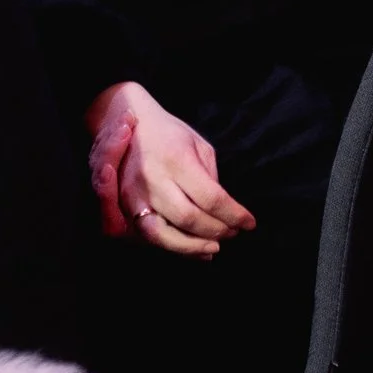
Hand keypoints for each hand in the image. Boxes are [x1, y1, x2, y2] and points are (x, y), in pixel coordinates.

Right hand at [85, 82, 255, 258]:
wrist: (128, 122)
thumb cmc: (168, 132)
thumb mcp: (198, 144)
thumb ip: (210, 177)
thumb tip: (222, 210)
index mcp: (177, 159)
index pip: (211, 198)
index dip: (234, 215)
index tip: (249, 223)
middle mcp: (154, 179)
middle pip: (190, 219)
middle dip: (217, 231)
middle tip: (233, 234)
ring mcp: (135, 195)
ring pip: (164, 235)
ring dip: (193, 247)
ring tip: (213, 248)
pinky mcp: (123, 207)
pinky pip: (148, 236)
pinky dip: (173, 247)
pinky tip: (192, 249)